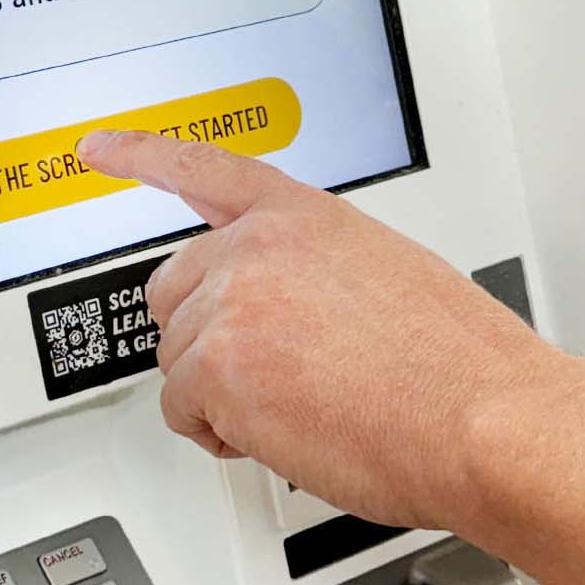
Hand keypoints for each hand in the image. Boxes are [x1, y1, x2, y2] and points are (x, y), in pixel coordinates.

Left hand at [77, 129, 566, 532]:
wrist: (485, 419)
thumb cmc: (462, 369)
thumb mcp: (397, 281)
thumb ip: (323, 273)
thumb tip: (299, 310)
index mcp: (309, 219)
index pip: (208, 170)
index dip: (143, 156)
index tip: (99, 149)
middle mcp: (261, 250)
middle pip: (176, 291)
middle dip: (212, 339)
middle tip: (277, 374)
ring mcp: (234, 306)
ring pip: (180, 362)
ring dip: (228, 396)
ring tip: (309, 409)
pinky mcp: (216, 369)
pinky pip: (184, 413)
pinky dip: (227, 436)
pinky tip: (291, 434)